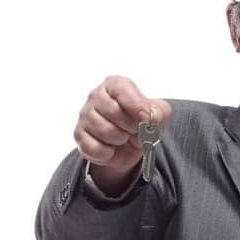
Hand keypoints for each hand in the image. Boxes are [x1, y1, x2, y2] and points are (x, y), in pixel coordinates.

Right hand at [74, 75, 172, 189]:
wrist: (127, 147)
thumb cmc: (139, 125)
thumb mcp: (157, 116)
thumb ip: (160, 112)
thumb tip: (151, 116)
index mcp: (114, 85)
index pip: (123, 89)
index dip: (137, 106)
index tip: (145, 118)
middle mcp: (96, 96)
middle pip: (115, 112)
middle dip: (130, 127)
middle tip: (132, 130)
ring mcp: (85, 115)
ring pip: (106, 131)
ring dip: (120, 140)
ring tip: (122, 137)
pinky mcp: (79, 135)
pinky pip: (96, 148)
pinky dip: (108, 153)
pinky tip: (110, 148)